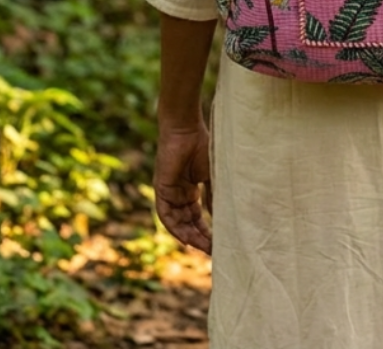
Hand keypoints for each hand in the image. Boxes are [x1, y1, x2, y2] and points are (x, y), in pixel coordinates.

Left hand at [154, 124, 212, 254]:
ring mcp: (170, 193)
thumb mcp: (212, 175)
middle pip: (188, 223)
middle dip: (200, 238)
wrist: (186, 130)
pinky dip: (175, 227)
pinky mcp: (161, 190)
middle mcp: (179, 194)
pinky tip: (186, 238)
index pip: (198, 217)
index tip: (218, 244)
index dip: (207, 231)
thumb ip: (214, 196)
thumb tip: (221, 218)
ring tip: (205, 247)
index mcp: (191, 189)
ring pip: (178, 222)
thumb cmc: (202, 146)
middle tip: (214, 251)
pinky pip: (166, 215)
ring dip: (190, 236)